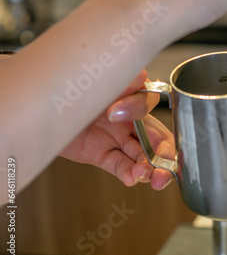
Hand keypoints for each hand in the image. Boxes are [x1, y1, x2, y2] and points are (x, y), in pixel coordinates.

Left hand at [59, 70, 173, 189]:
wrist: (35, 108)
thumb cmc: (63, 87)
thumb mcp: (92, 82)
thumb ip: (118, 81)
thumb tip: (141, 77)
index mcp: (128, 95)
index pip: (148, 103)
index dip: (138, 109)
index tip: (115, 113)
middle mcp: (127, 118)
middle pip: (155, 138)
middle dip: (164, 156)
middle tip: (162, 169)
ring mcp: (115, 137)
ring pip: (141, 155)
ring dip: (148, 168)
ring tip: (144, 176)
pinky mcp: (100, 154)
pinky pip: (119, 165)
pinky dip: (127, 174)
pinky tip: (131, 178)